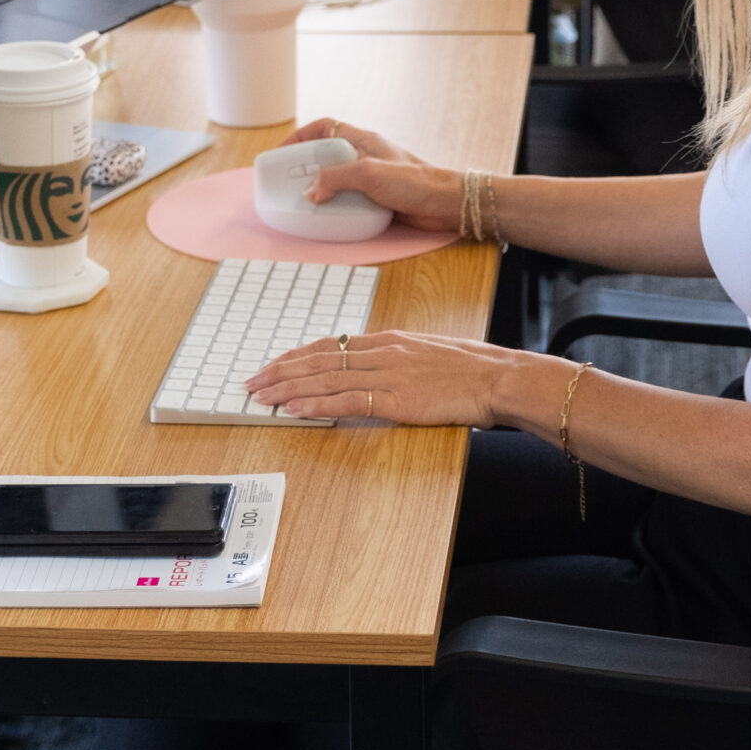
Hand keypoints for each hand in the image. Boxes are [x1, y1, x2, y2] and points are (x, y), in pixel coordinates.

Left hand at [247, 328, 509, 426]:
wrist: (498, 378)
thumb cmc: (470, 368)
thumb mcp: (426, 353)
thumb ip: (395, 359)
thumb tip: (372, 368)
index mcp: (387, 340)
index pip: (329, 346)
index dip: (296, 356)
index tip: (272, 365)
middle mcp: (382, 352)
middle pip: (318, 360)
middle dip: (281, 371)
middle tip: (252, 383)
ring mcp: (388, 375)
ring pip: (326, 379)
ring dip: (288, 388)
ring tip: (262, 396)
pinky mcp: (397, 400)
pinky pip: (348, 401)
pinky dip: (316, 405)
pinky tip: (294, 409)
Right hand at [284, 118, 459, 232]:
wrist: (445, 204)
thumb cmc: (415, 181)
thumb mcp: (368, 174)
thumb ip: (335, 178)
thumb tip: (310, 191)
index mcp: (362, 140)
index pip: (324, 127)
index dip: (300, 136)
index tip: (282, 153)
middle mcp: (364, 156)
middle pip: (325, 155)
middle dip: (305, 168)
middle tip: (288, 184)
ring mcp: (370, 177)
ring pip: (335, 180)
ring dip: (321, 191)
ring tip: (305, 204)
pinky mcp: (376, 198)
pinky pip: (348, 199)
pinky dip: (336, 206)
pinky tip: (331, 217)